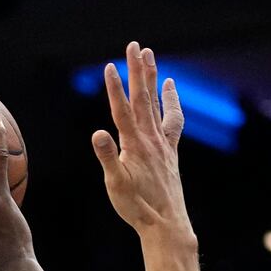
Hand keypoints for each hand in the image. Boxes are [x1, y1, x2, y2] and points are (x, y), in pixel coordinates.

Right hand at [93, 41, 189, 238]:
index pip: (122, 110)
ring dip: (152, 78)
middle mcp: (151, 139)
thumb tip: (98, 134)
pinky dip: (171, 102)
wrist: (166, 224)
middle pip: (142, 98)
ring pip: (156, 104)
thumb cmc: (137, 208)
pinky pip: (172, 120)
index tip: (110, 66)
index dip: (115, 88)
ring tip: (150, 56)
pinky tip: (170, 88)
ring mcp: (163, 143)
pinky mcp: (170, 151)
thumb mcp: (116, 185)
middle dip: (137, 71)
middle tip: (135, 46)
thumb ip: (108, 157)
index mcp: (134, 145)